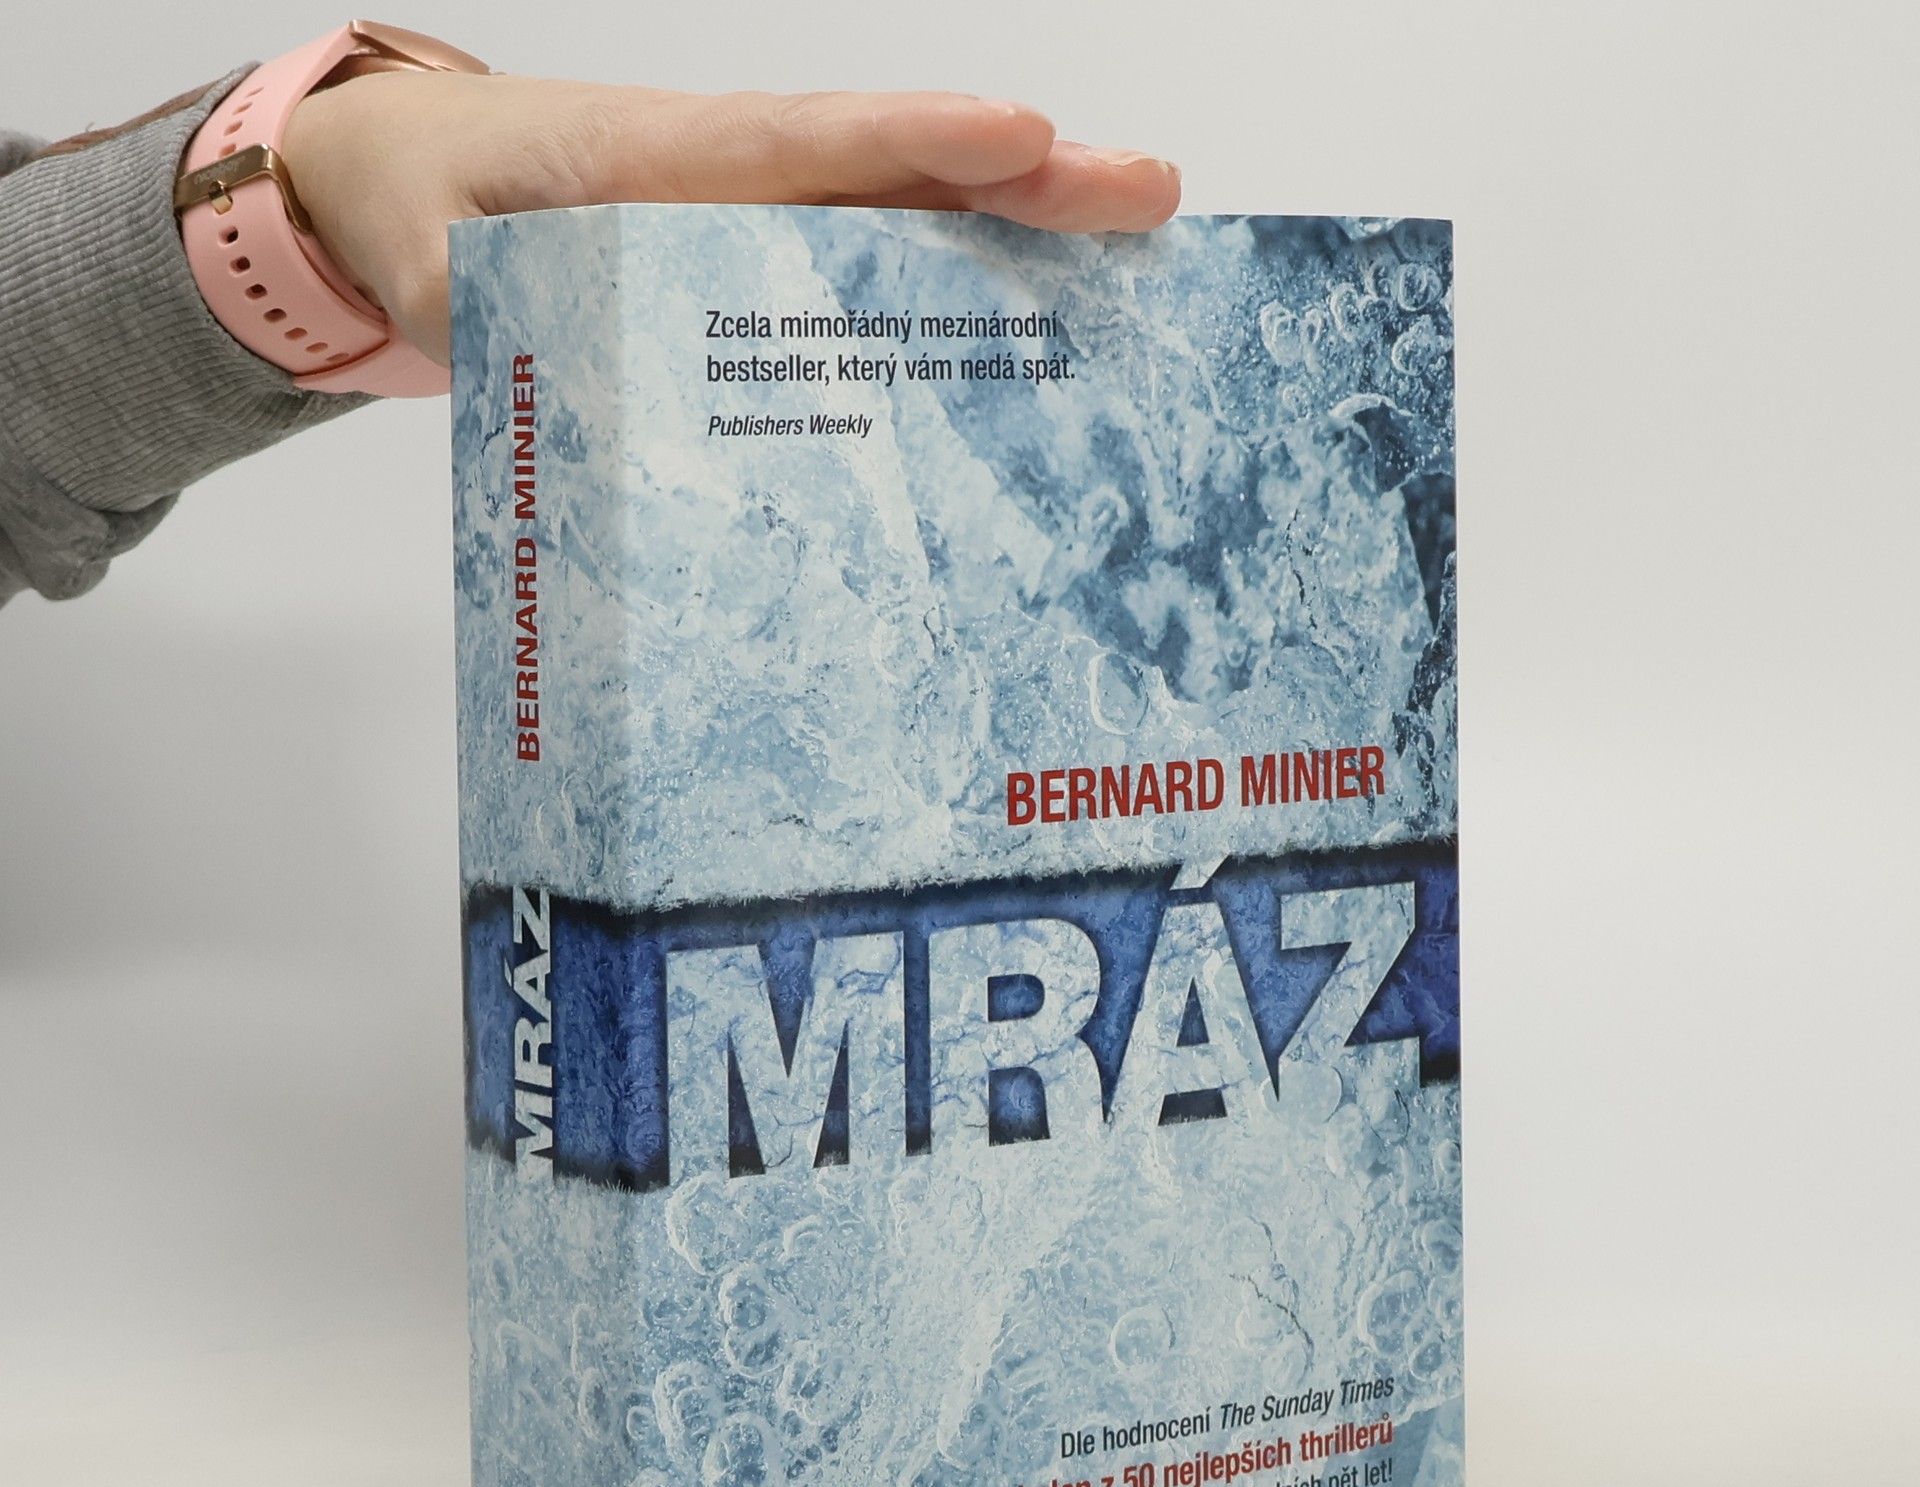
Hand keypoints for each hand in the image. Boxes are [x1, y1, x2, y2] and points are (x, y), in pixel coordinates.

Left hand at [282, 75, 1181, 365]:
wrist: (406, 192)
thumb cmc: (425, 211)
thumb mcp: (432, 267)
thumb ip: (491, 313)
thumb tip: (573, 375)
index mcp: (648, 160)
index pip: (790, 145)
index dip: (903, 143)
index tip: (1011, 138)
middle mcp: (730, 185)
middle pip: (891, 177)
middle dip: (1020, 186)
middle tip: (1144, 194)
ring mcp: (760, 227)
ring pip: (904, 226)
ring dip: (1016, 246)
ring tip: (1137, 256)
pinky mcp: (766, 273)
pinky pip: (872, 281)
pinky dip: (955, 301)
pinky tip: (1039, 338)